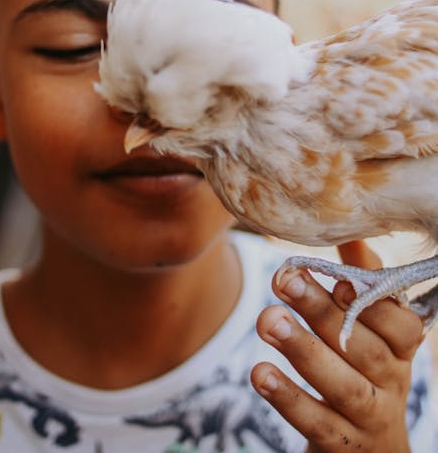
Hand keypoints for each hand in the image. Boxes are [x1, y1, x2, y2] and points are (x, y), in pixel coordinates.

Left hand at [250, 241, 423, 451]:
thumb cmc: (364, 368)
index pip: (399, 325)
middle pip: (361, 348)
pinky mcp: (339, 444)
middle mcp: (390, 383)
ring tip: (268, 320)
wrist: (368, 451)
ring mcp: (367, 418)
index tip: (335, 278)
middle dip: (321, 312)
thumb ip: (362, 278)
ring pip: (341, 385)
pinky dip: (287, 398)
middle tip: (284, 279)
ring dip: (302, 350)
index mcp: (400, 349)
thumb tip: (351, 229)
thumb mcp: (371, 328)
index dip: (371, 302)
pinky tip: (259, 372)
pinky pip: (315, 421)